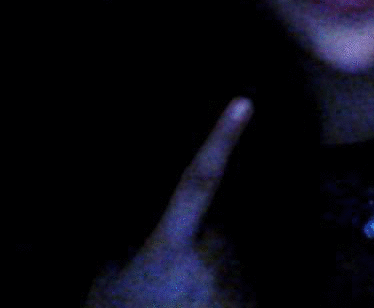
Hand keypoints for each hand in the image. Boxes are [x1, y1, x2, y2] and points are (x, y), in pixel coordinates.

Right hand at [86, 97, 253, 307]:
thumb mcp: (107, 285)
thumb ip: (125, 251)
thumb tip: (139, 235)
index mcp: (172, 245)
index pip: (198, 180)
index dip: (220, 139)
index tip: (243, 104)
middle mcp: (211, 256)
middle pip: (216, 227)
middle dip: (200, 243)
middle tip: (168, 278)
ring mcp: (233, 281)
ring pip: (227, 257)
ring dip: (210, 270)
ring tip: (179, 300)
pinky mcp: (247, 300)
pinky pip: (236, 282)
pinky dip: (222, 290)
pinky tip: (197, 305)